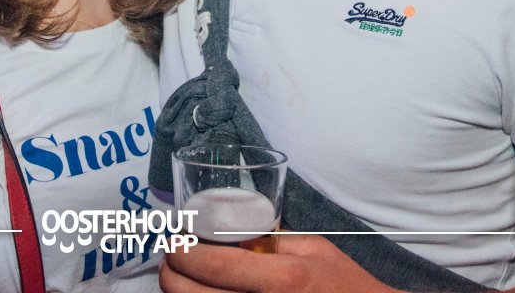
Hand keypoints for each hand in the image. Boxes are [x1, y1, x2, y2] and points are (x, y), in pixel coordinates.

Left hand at [161, 235, 398, 292]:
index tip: (176, 241)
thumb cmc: (344, 286)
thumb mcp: (314, 248)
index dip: (183, 252)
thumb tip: (229, 229)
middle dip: (171, 274)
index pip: (214, 265)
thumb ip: (272, 239)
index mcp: (284, 277)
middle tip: (173, 260)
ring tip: (184, 279)